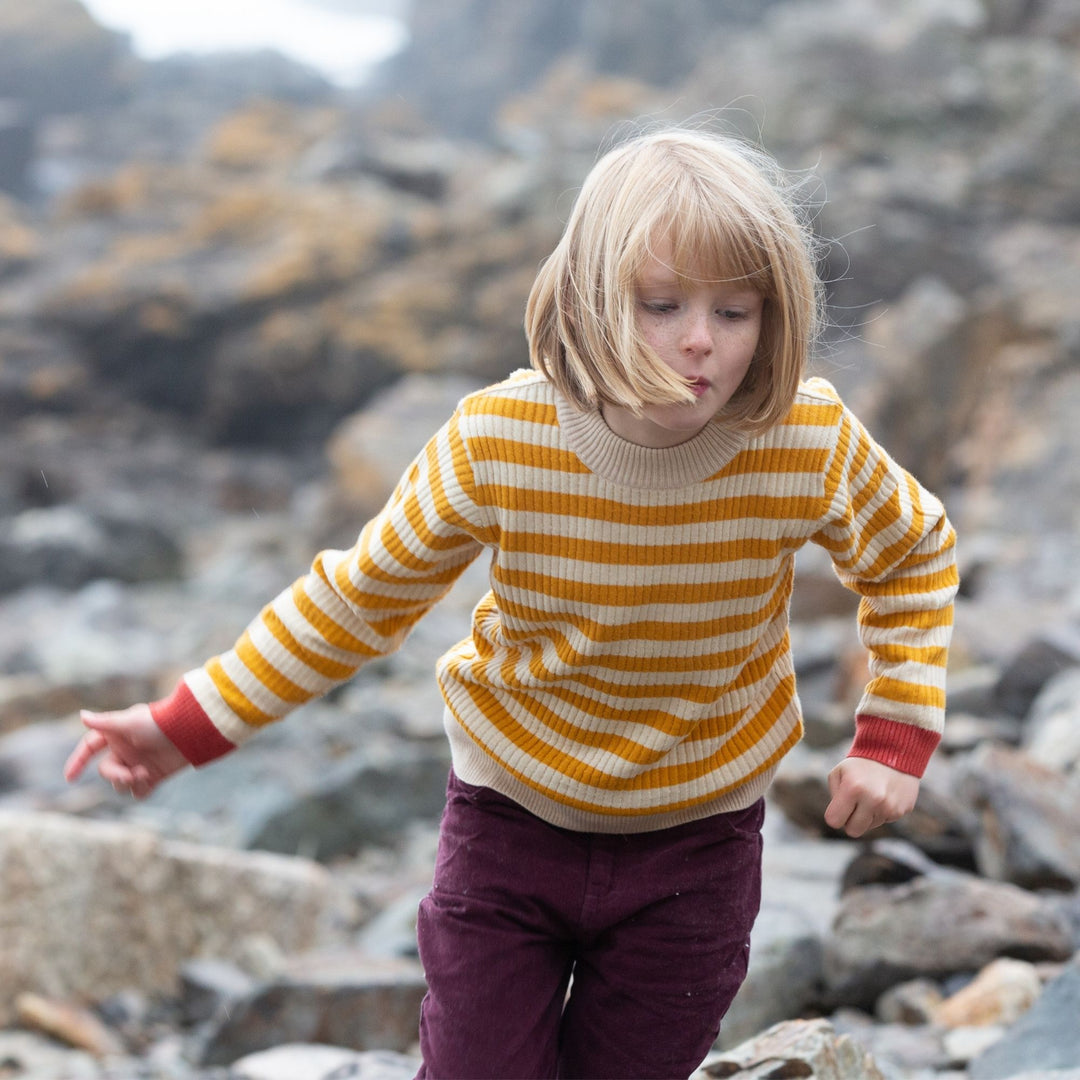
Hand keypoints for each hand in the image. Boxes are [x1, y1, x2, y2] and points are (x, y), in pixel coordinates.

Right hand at [64, 705, 188, 798]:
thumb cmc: (160, 722)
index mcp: (117, 735)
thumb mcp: (130, 721)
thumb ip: (105, 722)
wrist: (192, 732)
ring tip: (145, 774)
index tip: (70, 778)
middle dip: (115, 776)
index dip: (78, 761)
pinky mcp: (155, 775)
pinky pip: (139, 792)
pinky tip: (150, 782)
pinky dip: (142, 790)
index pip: (91, 748)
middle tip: (130, 776)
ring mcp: (140, 763)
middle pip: (107, 771)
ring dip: (130, 783)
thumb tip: (81, 715)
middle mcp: (126, 750)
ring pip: (122, 784)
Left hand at [824, 757, 918, 837]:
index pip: (834, 821)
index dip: (834, 815)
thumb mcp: (839, 773)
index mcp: (852, 789)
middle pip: (853, 831)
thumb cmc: (860, 764)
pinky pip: (885, 820)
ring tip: (871, 795)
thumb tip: (839, 818)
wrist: (893, 751)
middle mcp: (873, 800)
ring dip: (867, 815)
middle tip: (854, 805)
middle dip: (850, 820)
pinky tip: (884, 795)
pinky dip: (882, 811)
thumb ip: (834, 796)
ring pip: (869, 826)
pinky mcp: (902, 811)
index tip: (838, 808)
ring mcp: (890, 807)